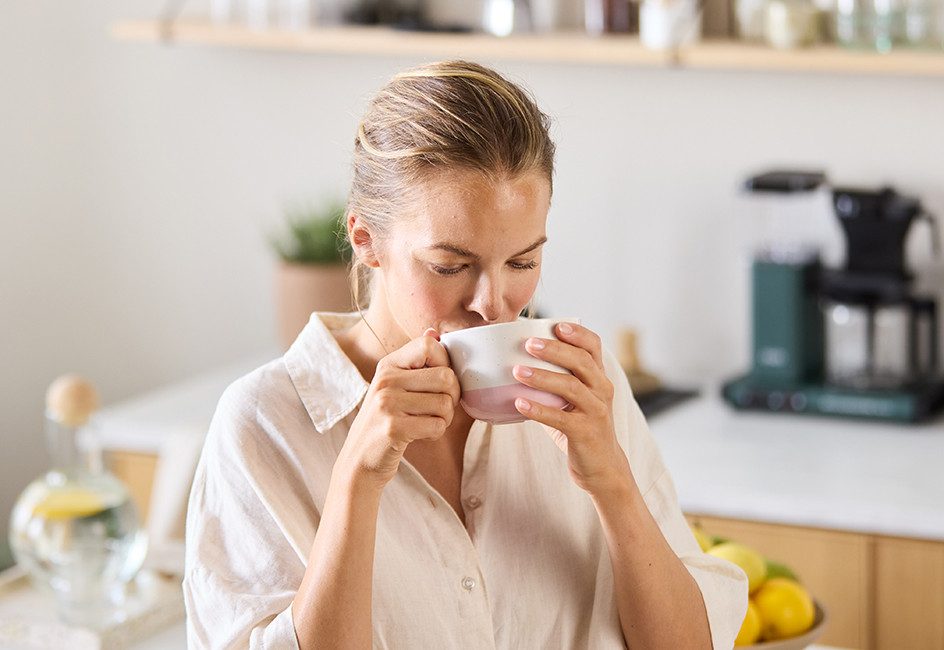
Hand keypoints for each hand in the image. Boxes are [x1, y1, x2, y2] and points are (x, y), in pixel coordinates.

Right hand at [337, 328, 459, 490]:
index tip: (437, 383)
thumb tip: (434, 332)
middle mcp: (385, 380)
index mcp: (387, 365)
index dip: (445, 364)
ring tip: (425, 423)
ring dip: (444, 419)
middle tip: (437, 409)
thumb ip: (415, 361)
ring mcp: (387, 403)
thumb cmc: (385, 423)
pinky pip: (437, 425)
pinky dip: (436, 433)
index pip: (430, 346)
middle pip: (446, 377)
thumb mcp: (394, 388)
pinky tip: (419, 435)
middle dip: (452, 397)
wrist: (358, 463)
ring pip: (446, 403)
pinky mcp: (392, 428)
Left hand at [512, 322, 631, 495]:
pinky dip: (538, 410)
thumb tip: (514, 362)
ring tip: (517, 371)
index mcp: (599, 378)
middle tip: (528, 344)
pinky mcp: (585, 432)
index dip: (578, 333)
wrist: (601, 467)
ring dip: (542, 377)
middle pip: (581, 362)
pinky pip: (559, 418)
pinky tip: (519, 403)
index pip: (594, 346)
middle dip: (554, 350)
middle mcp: (602, 390)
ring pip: (571, 387)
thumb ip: (555, 382)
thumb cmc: (580, 428)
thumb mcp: (573, 401)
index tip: (557, 325)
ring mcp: (596, 411)